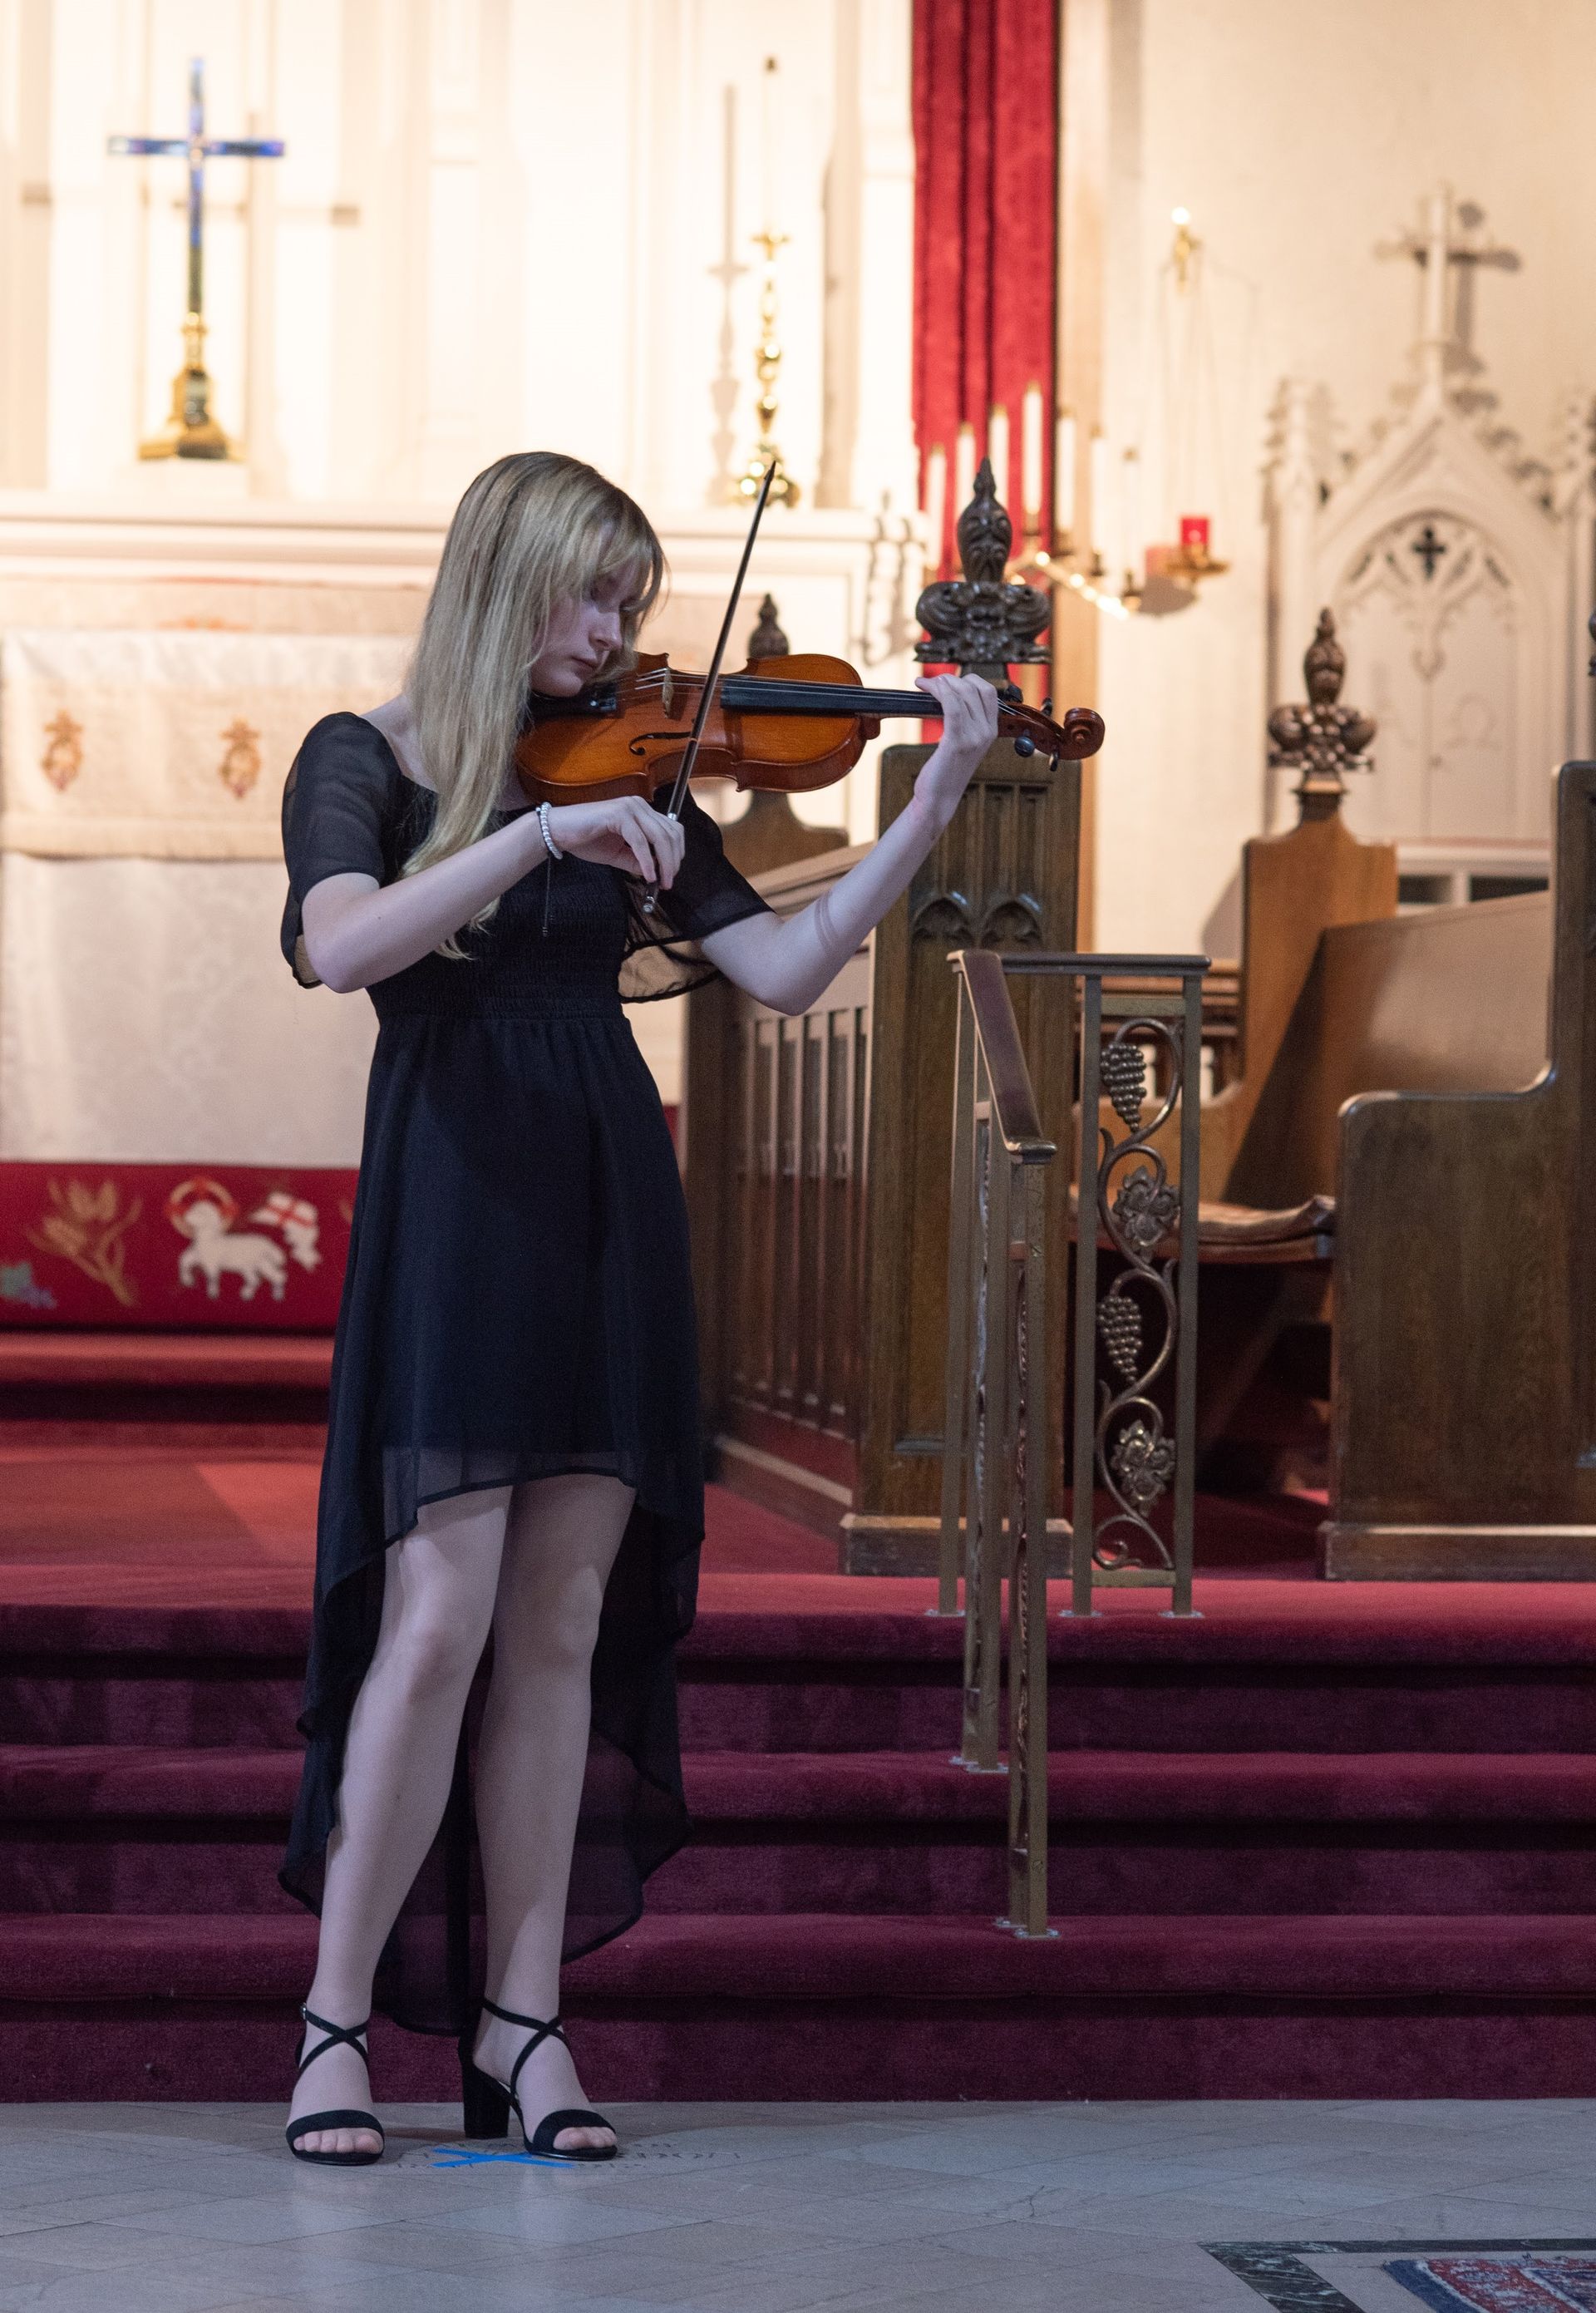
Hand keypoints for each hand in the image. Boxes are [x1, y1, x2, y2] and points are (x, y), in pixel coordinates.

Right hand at [544, 796, 685, 887]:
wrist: (558, 832)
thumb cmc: (585, 839)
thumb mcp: (617, 854)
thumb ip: (637, 860)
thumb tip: (656, 872)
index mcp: (641, 812)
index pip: (671, 830)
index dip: (676, 853)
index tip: (670, 874)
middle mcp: (638, 806)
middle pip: (670, 833)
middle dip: (673, 861)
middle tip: (668, 882)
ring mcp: (629, 808)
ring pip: (659, 836)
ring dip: (663, 863)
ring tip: (660, 881)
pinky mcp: (618, 815)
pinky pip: (639, 841)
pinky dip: (646, 860)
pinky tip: (647, 875)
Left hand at [909, 672, 1000, 829]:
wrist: (938, 799)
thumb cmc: (944, 771)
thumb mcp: (961, 743)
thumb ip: (963, 722)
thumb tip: (949, 694)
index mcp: (991, 731)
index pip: (988, 691)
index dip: (968, 679)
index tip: (948, 681)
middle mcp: (987, 732)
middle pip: (976, 687)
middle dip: (952, 678)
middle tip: (933, 681)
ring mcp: (975, 737)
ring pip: (962, 693)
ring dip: (941, 682)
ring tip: (925, 684)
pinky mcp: (957, 742)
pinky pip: (951, 705)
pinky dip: (937, 691)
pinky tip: (924, 688)